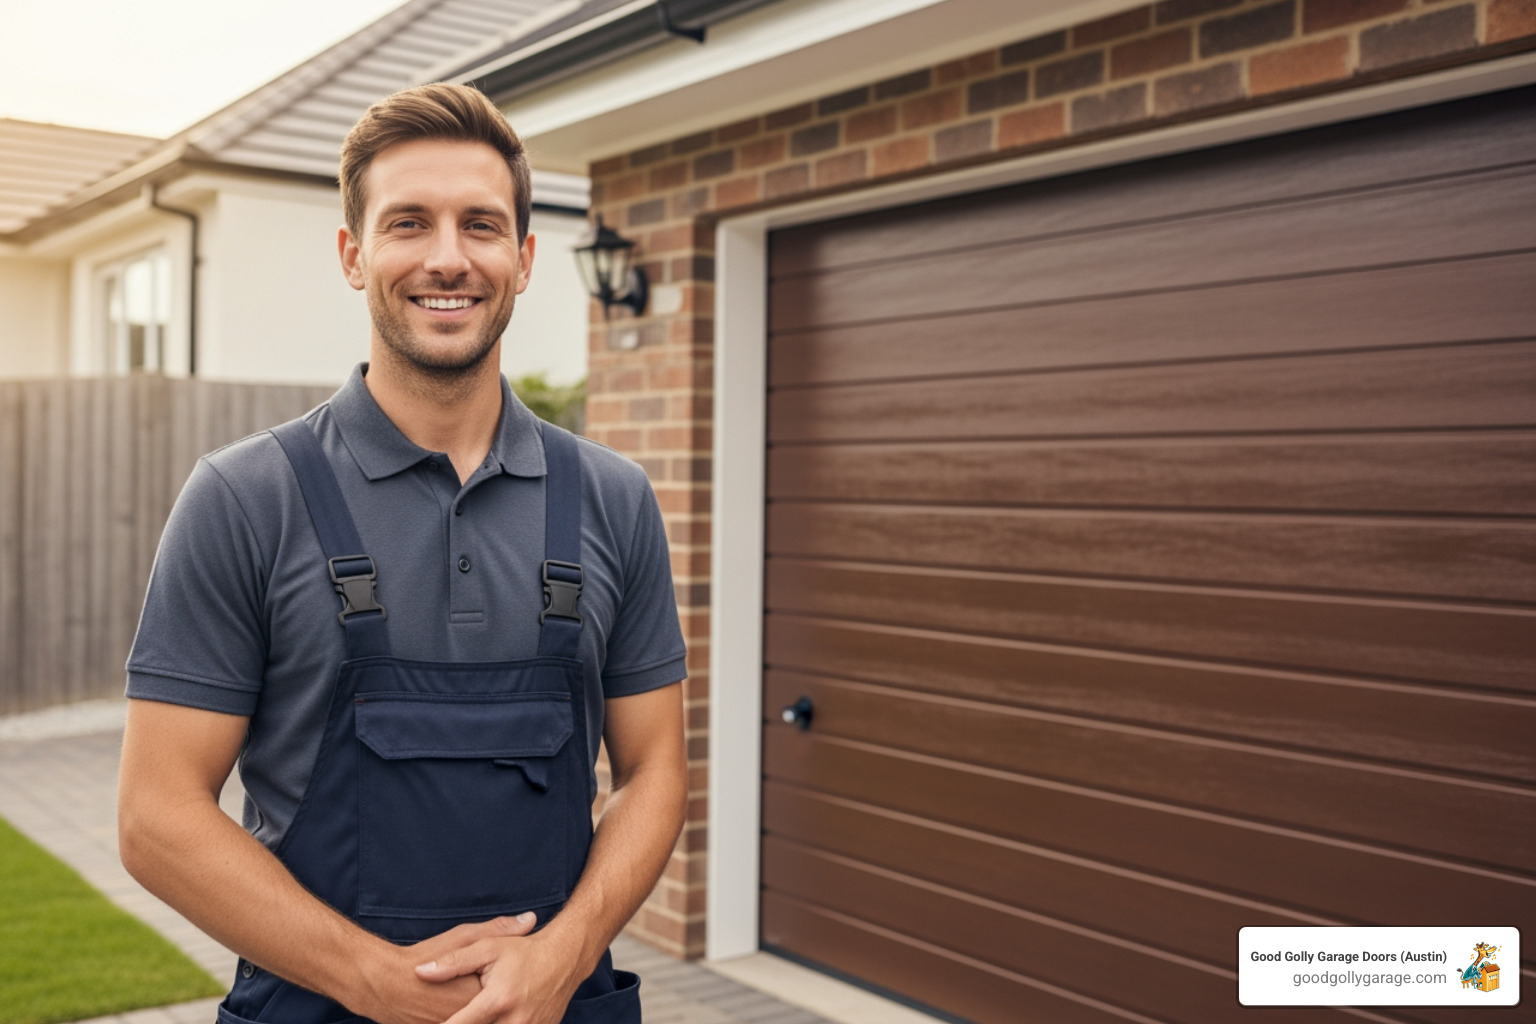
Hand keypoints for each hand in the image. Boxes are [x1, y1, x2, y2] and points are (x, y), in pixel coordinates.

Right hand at [355, 914, 538, 1023]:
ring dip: (489, 1014)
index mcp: (484, 995)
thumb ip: (500, 930)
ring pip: (486, 1021)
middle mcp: (474, 1016)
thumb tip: (531, 919)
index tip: (530, 985)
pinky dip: (473, 1018)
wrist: (383, 984)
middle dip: (507, 1008)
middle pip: (501, 1014)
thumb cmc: (424, 958)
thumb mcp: (464, 937)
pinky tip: (475, 1010)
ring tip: (490, 1004)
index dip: (523, 990)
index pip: (514, 996)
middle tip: (515, 999)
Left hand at [414, 915, 586, 1023]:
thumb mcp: (487, 947)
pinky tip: (497, 1019)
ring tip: (481, 1016)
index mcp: (498, 1000)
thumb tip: (421, 971)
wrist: (565, 957)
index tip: (427, 1022)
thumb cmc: (523, 952)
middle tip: (436, 1018)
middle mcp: (515, 1020)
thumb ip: (453, 962)